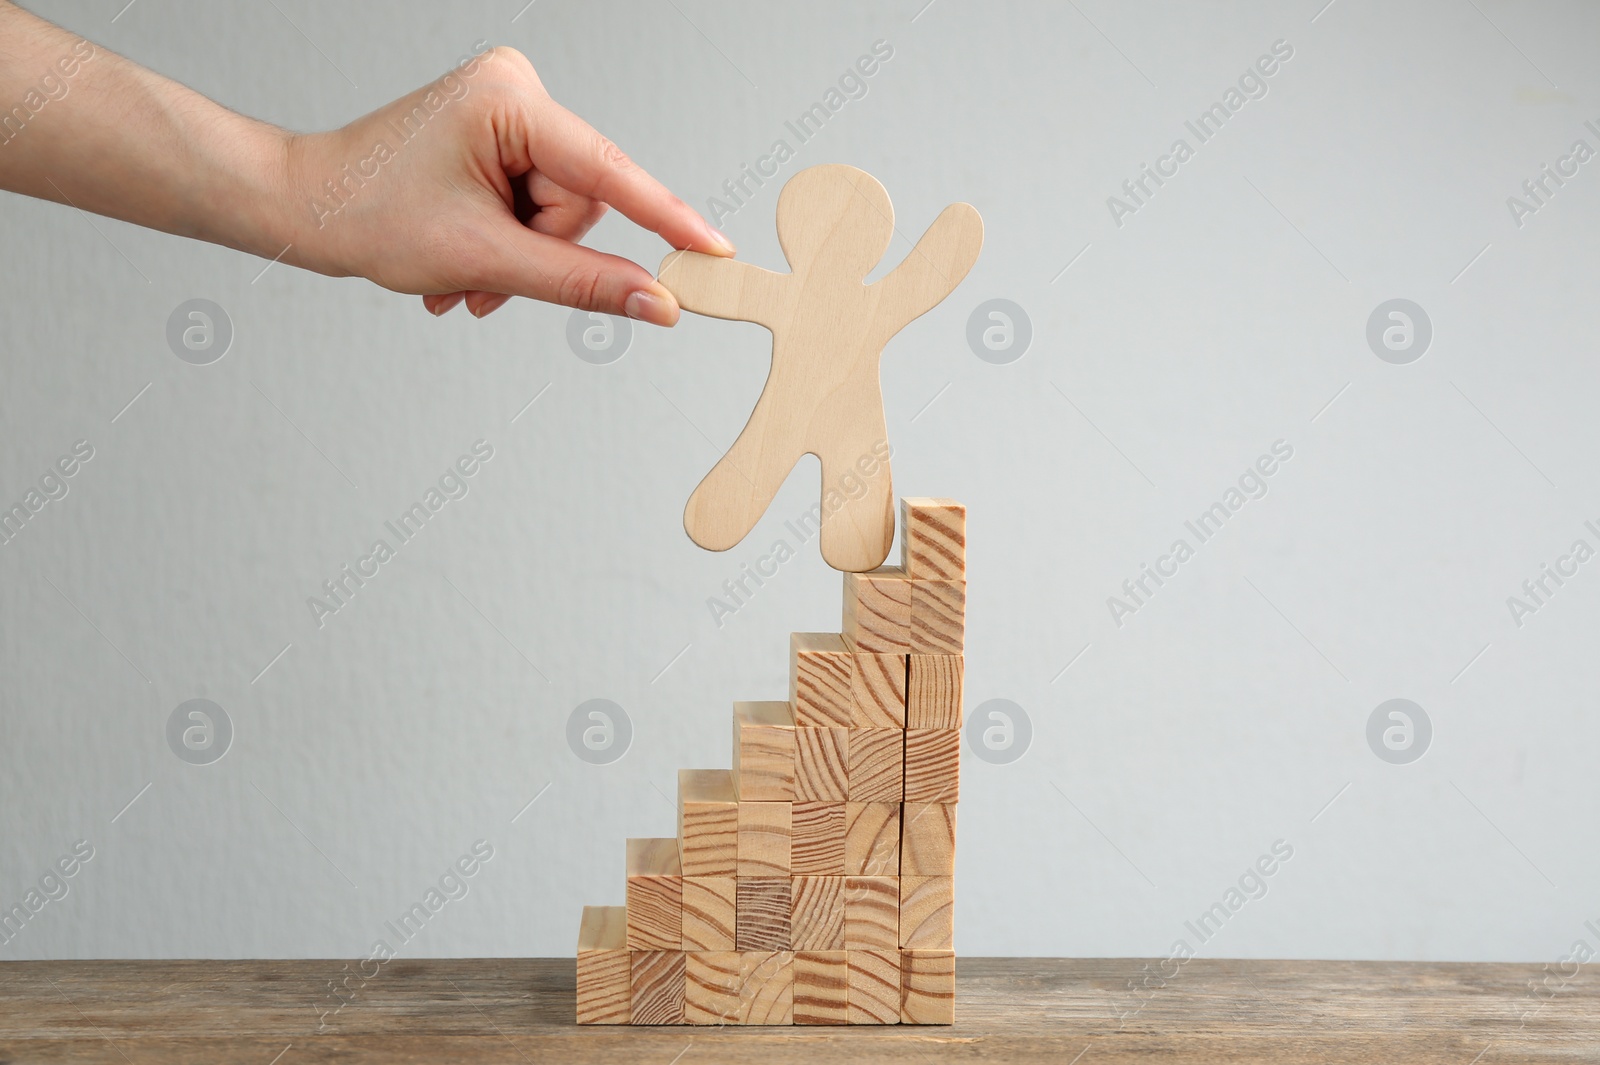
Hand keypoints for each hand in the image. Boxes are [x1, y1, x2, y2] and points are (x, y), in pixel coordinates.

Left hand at [282, 46, 732, 322]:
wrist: (305, 206)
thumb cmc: (370, 217)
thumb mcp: (486, 260)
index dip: (666, 220)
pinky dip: (509, 240)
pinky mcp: (500, 129)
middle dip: (540, 252)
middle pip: (583, 200)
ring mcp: (507, 107)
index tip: (715, 251)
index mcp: (510, 101)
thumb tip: (657, 303)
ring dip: (520, 256)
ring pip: (562, 210)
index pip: (609, 173)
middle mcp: (515, 89)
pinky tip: (464, 258)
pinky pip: (539, 200)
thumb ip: (583, 283)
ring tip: (464, 278)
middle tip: (484, 282)